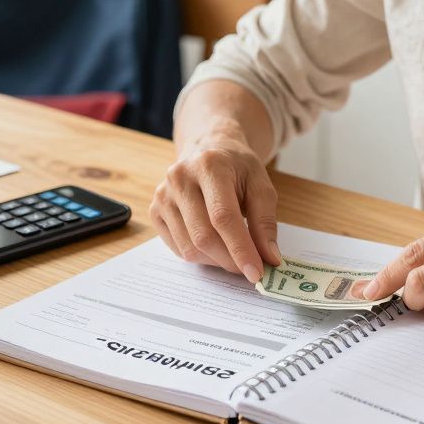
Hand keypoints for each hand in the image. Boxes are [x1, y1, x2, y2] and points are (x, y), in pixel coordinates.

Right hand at [150, 128, 281, 280]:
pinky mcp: (155, 211)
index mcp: (210, 166)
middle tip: (250, 270)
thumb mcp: (261, 185)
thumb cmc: (237, 169)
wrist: (208, 151)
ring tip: (233, 254)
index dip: (240, 249)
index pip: (223, 217)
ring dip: (216, 261)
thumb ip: (265, 222)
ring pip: (189, 247)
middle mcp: (180, 178)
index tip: (257, 273)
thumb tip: (269, 258)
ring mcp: (163, 195)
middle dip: (230, 260)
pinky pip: (178, 248)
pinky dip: (201, 256)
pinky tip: (215, 246)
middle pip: (203, 236)